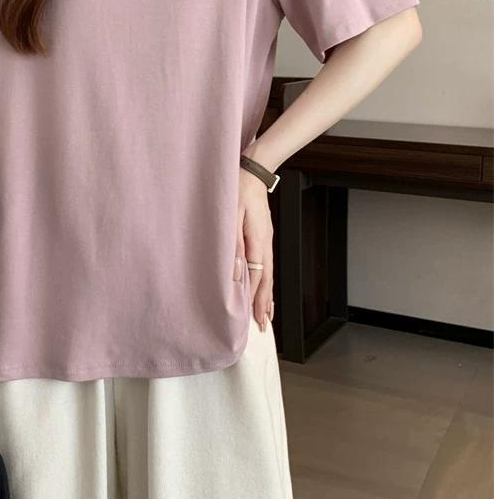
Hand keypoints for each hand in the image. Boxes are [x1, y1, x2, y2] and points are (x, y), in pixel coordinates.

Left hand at [235, 167, 273, 330]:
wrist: (251, 172)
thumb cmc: (237, 191)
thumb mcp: (230, 216)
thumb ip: (232, 244)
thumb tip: (235, 271)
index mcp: (258, 241)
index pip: (258, 277)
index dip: (256, 300)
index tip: (256, 320)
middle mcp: (265, 244)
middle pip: (267, 280)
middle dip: (265, 304)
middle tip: (264, 326)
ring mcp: (266, 241)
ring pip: (268, 274)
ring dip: (266, 295)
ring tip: (266, 314)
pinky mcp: (263, 237)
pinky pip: (265, 264)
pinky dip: (265, 280)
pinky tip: (262, 286)